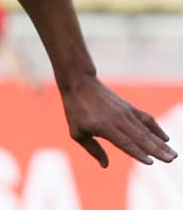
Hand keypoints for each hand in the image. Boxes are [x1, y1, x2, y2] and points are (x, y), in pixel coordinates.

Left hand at [60, 76, 176, 166]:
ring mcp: (125, 112)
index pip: (125, 142)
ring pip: (146, 129)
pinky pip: (146, 119)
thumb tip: (105, 165)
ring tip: (173, 153)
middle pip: (141, 137)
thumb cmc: (76, 110)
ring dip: (160, 142)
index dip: (138, 153)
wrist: (79, 83)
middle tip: (172, 159)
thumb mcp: (77, 132)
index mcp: (104, 127)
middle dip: (157, 150)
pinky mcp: (129, 107)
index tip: (151, 162)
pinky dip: (156, 128)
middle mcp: (118, 120)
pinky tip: (165, 138)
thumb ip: (93, 149)